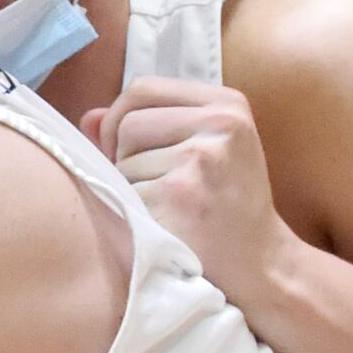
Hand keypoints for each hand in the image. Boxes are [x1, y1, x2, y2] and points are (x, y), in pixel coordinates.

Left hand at [81, 79, 295, 302]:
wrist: (263, 264)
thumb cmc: (228, 205)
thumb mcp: (208, 150)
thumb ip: (152, 125)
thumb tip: (89, 118)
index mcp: (227, 104)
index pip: (142, 88)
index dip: (120, 117)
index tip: (125, 148)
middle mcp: (219, 124)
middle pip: (127, 123)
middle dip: (122, 156)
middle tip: (151, 186)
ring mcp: (200, 159)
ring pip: (122, 162)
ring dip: (130, 188)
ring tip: (167, 208)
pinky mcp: (180, 195)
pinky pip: (126, 195)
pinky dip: (134, 214)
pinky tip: (164, 226)